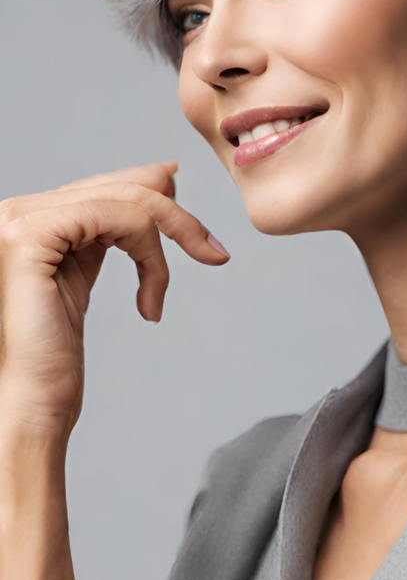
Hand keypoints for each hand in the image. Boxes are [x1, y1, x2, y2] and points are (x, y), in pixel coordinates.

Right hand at [0, 160, 229, 437]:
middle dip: (173, 216)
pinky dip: (149, 256)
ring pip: (123, 202)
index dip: (153, 194)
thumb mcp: (83, 272)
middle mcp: (15, 211)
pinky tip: (149, 304)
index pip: (100, 186)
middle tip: (213, 252)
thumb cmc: (53, 355)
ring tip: (166, 292)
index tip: (193, 222)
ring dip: (166, 242)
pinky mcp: (30, 235)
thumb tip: (162, 174)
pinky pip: (118, 218)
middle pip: (114, 188)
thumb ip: (109, 228)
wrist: (30, 405)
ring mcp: (19, 219)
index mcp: (26, 219)